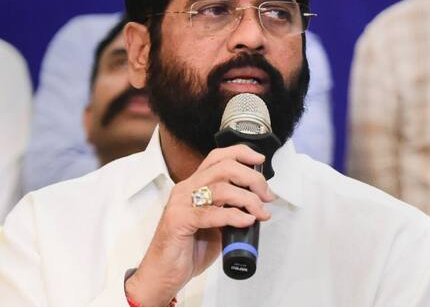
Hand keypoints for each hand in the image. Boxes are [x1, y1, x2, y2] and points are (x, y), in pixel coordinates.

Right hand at [125, 144, 275, 306]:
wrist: (162, 274)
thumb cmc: (187, 250)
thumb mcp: (215, 224)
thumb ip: (230, 209)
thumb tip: (257, 204)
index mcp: (194, 185)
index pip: (218, 157)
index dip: (241, 153)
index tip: (260, 160)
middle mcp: (186, 189)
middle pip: (224, 167)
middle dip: (252, 178)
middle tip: (266, 195)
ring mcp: (181, 203)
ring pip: (221, 188)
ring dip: (248, 199)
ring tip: (260, 213)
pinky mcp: (179, 221)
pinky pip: (211, 213)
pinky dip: (234, 216)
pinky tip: (246, 221)